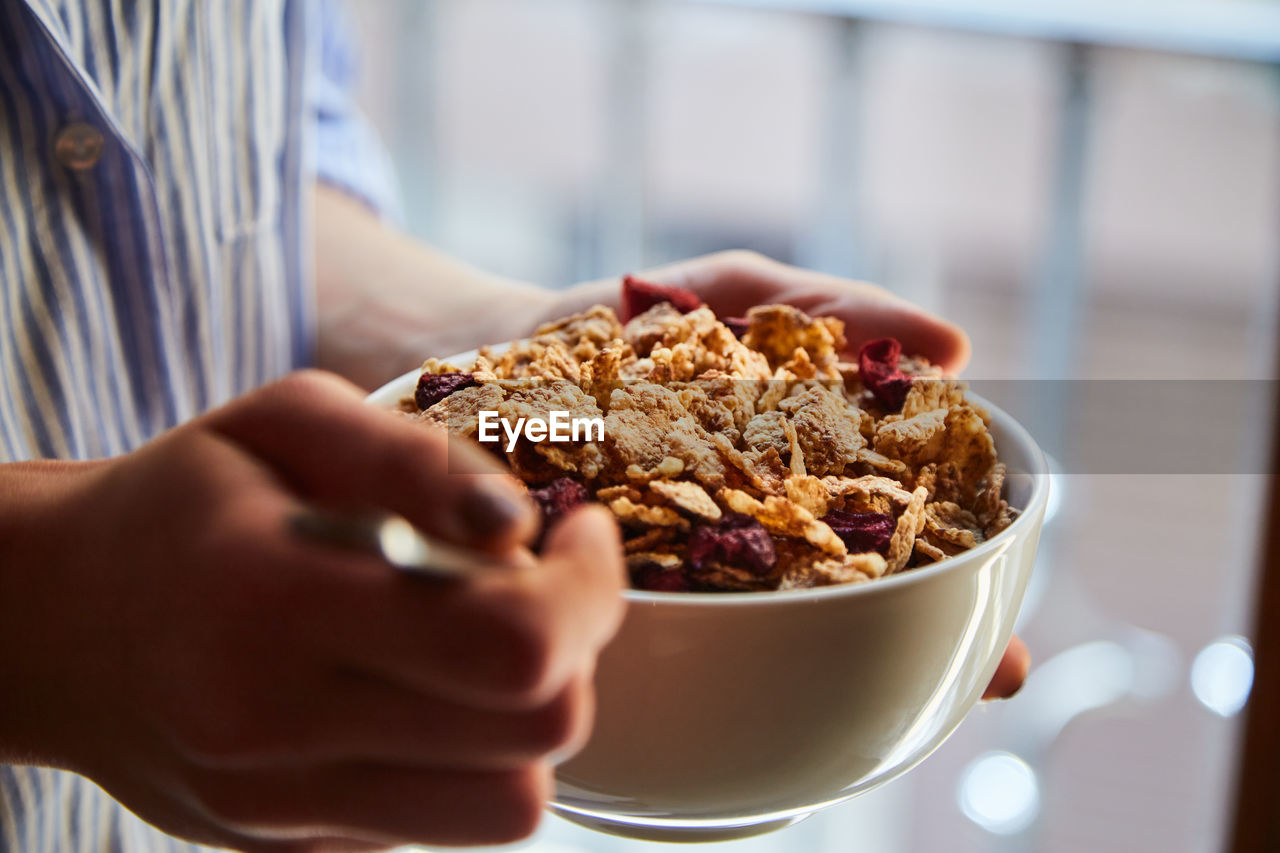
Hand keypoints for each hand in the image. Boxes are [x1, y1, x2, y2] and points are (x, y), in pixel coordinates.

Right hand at [0, 371, 625, 851]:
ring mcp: (288, 807)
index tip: (578, 532)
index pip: (511, 640)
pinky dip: (470, 757)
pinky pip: (448, 823)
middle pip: (540, 731)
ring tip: (483, 642)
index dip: (589, 585)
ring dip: (531, 713)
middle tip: (537, 582)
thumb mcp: (282, 422)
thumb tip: (520, 525)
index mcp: (274, 600)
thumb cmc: (181, 504)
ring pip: (512, 801)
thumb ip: (411, 458)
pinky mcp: (297, 848)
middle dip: (577, 645)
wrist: (53, 625)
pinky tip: (418, 690)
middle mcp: (279, 727)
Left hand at [550, 250, 1026, 697]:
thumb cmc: (630, 319)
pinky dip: (705, 644)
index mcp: (801, 473)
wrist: (490, 348)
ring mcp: (687, 571)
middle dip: (926, 635)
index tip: (1008, 645)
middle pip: (861, 597)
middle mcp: (757, 537)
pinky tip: (737, 675)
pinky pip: (666, 623)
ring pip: (778, 628)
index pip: (907, 533)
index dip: (968, 586)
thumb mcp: (735, 294)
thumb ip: (830, 309)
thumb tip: (955, 346)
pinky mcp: (612, 584)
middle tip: (989, 677)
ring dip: (837, 657)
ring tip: (892, 693)